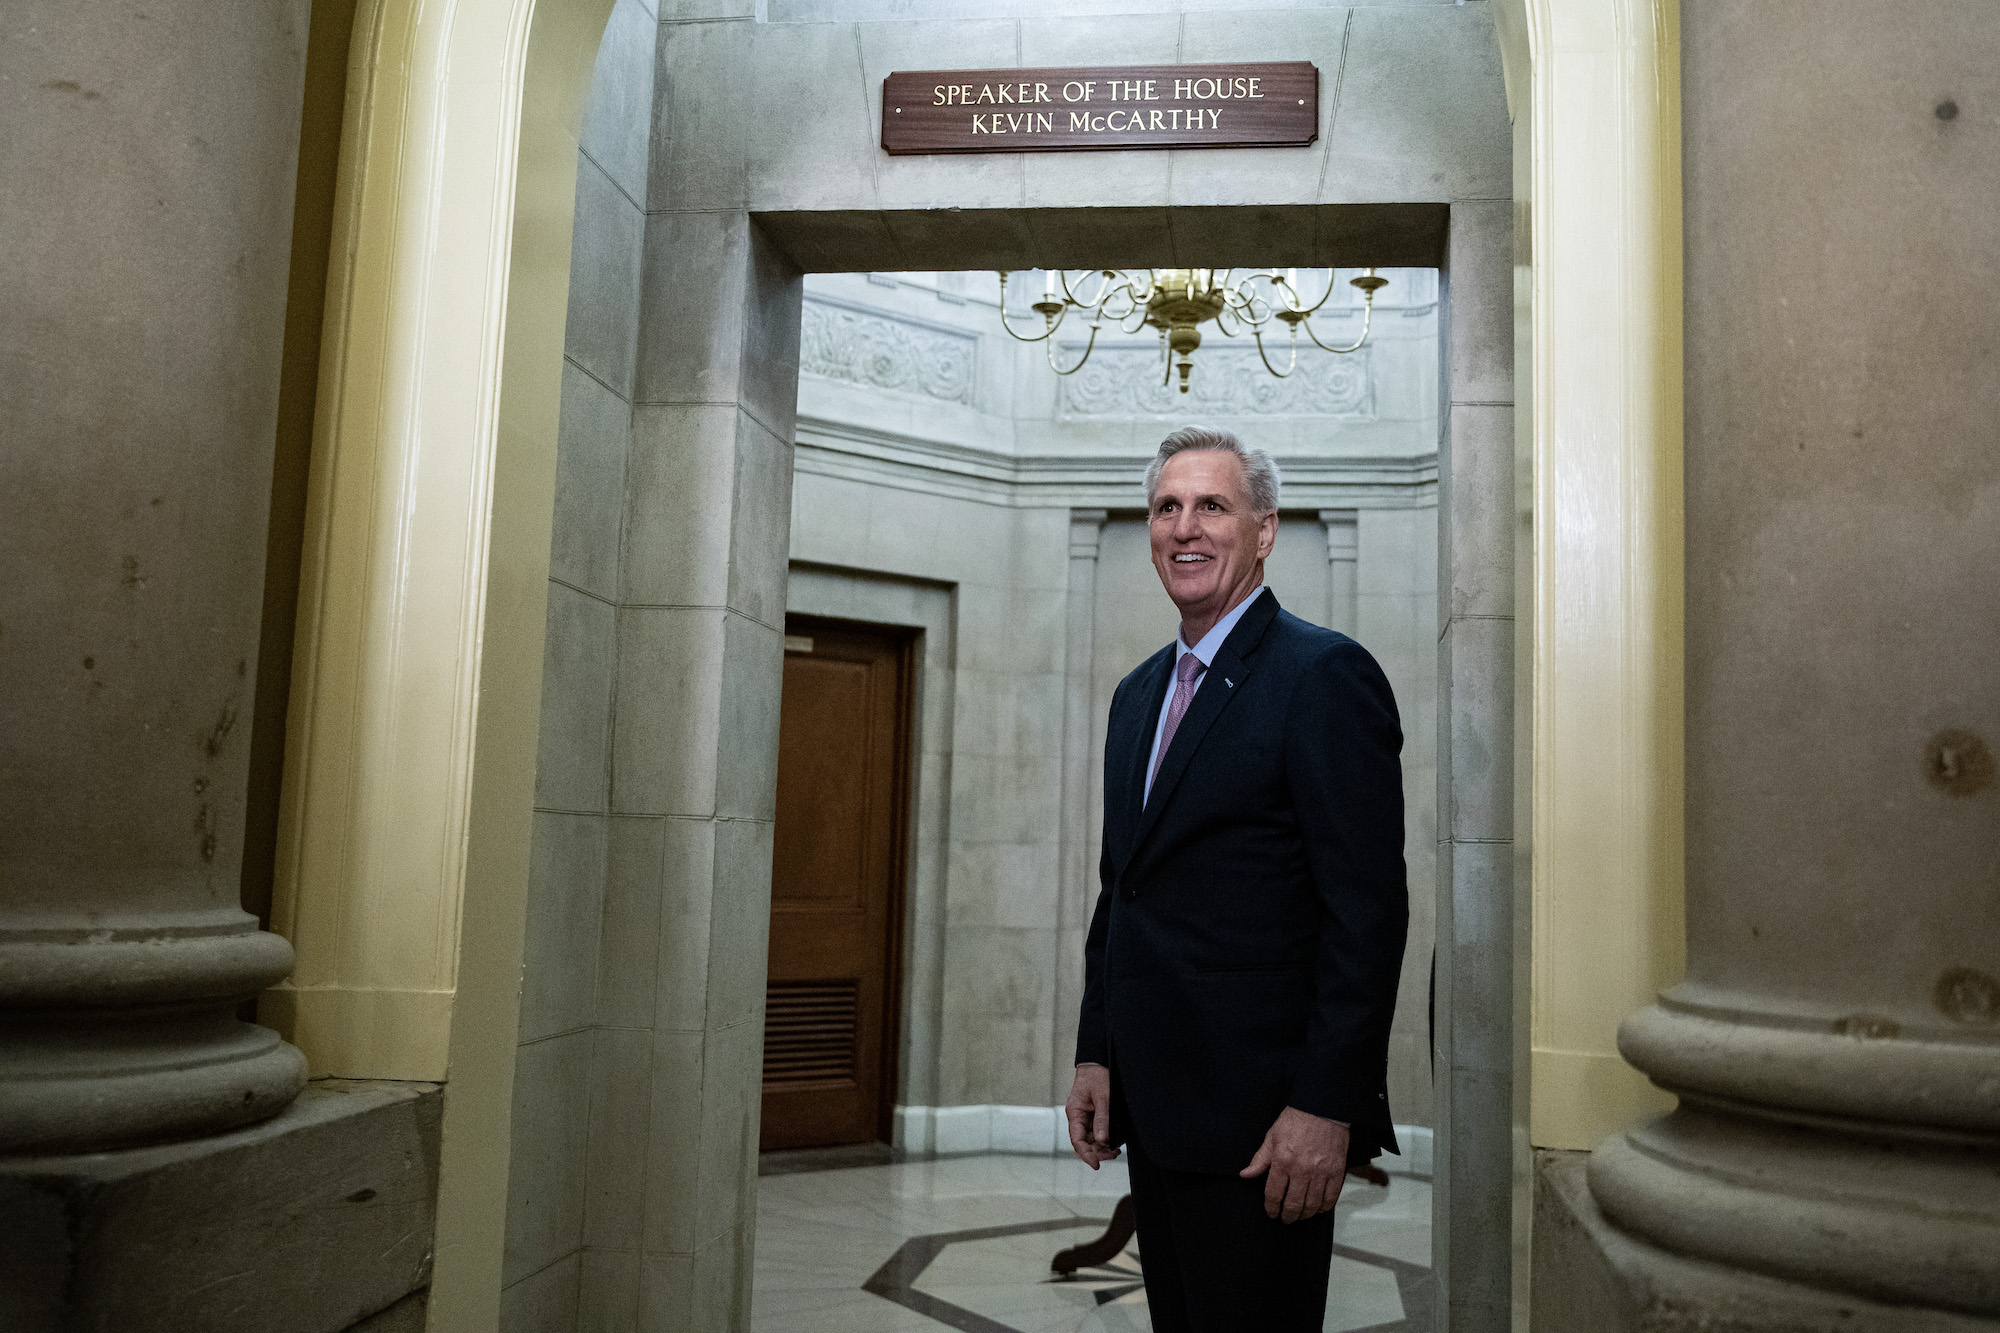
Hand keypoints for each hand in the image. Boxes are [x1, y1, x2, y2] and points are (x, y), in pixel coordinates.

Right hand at [1064, 1063, 1120, 1168]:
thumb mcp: (1103, 1097)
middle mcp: (1079, 1117)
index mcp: (1075, 1113)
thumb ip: (1102, 1119)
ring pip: (1092, 1140)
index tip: (1096, 1165)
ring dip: (1103, 1147)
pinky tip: (1115, 1142)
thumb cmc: (1098, 1075)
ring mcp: (1087, 1117)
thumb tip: (1102, 1141)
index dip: (1086, 1154)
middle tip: (1114, 1155)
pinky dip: (1106, 1139)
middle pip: (1085, 1143)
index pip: (1077, 1140)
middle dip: (1098, 1152)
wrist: (1100, 1060)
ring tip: (1116, 1151)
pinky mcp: (1096, 1115)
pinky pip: (1099, 1132)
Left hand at [1239, 1106, 1348, 1223]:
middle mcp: (1302, 1171)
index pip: (1274, 1194)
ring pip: (1312, 1205)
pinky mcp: (1336, 1172)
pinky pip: (1331, 1198)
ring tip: (1300, 1216)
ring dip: (1305, 1215)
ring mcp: (1321, 1173)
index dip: (1271, 1208)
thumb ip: (1259, 1159)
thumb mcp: (1271, 1137)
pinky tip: (1318, 1208)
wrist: (1322, 1108)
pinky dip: (1324, 1207)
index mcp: (1282, 1162)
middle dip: (1288, 1216)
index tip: (1271, 1213)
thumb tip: (1245, 1175)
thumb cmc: (1295, 1120)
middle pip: (1294, 1205)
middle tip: (1286, 1219)